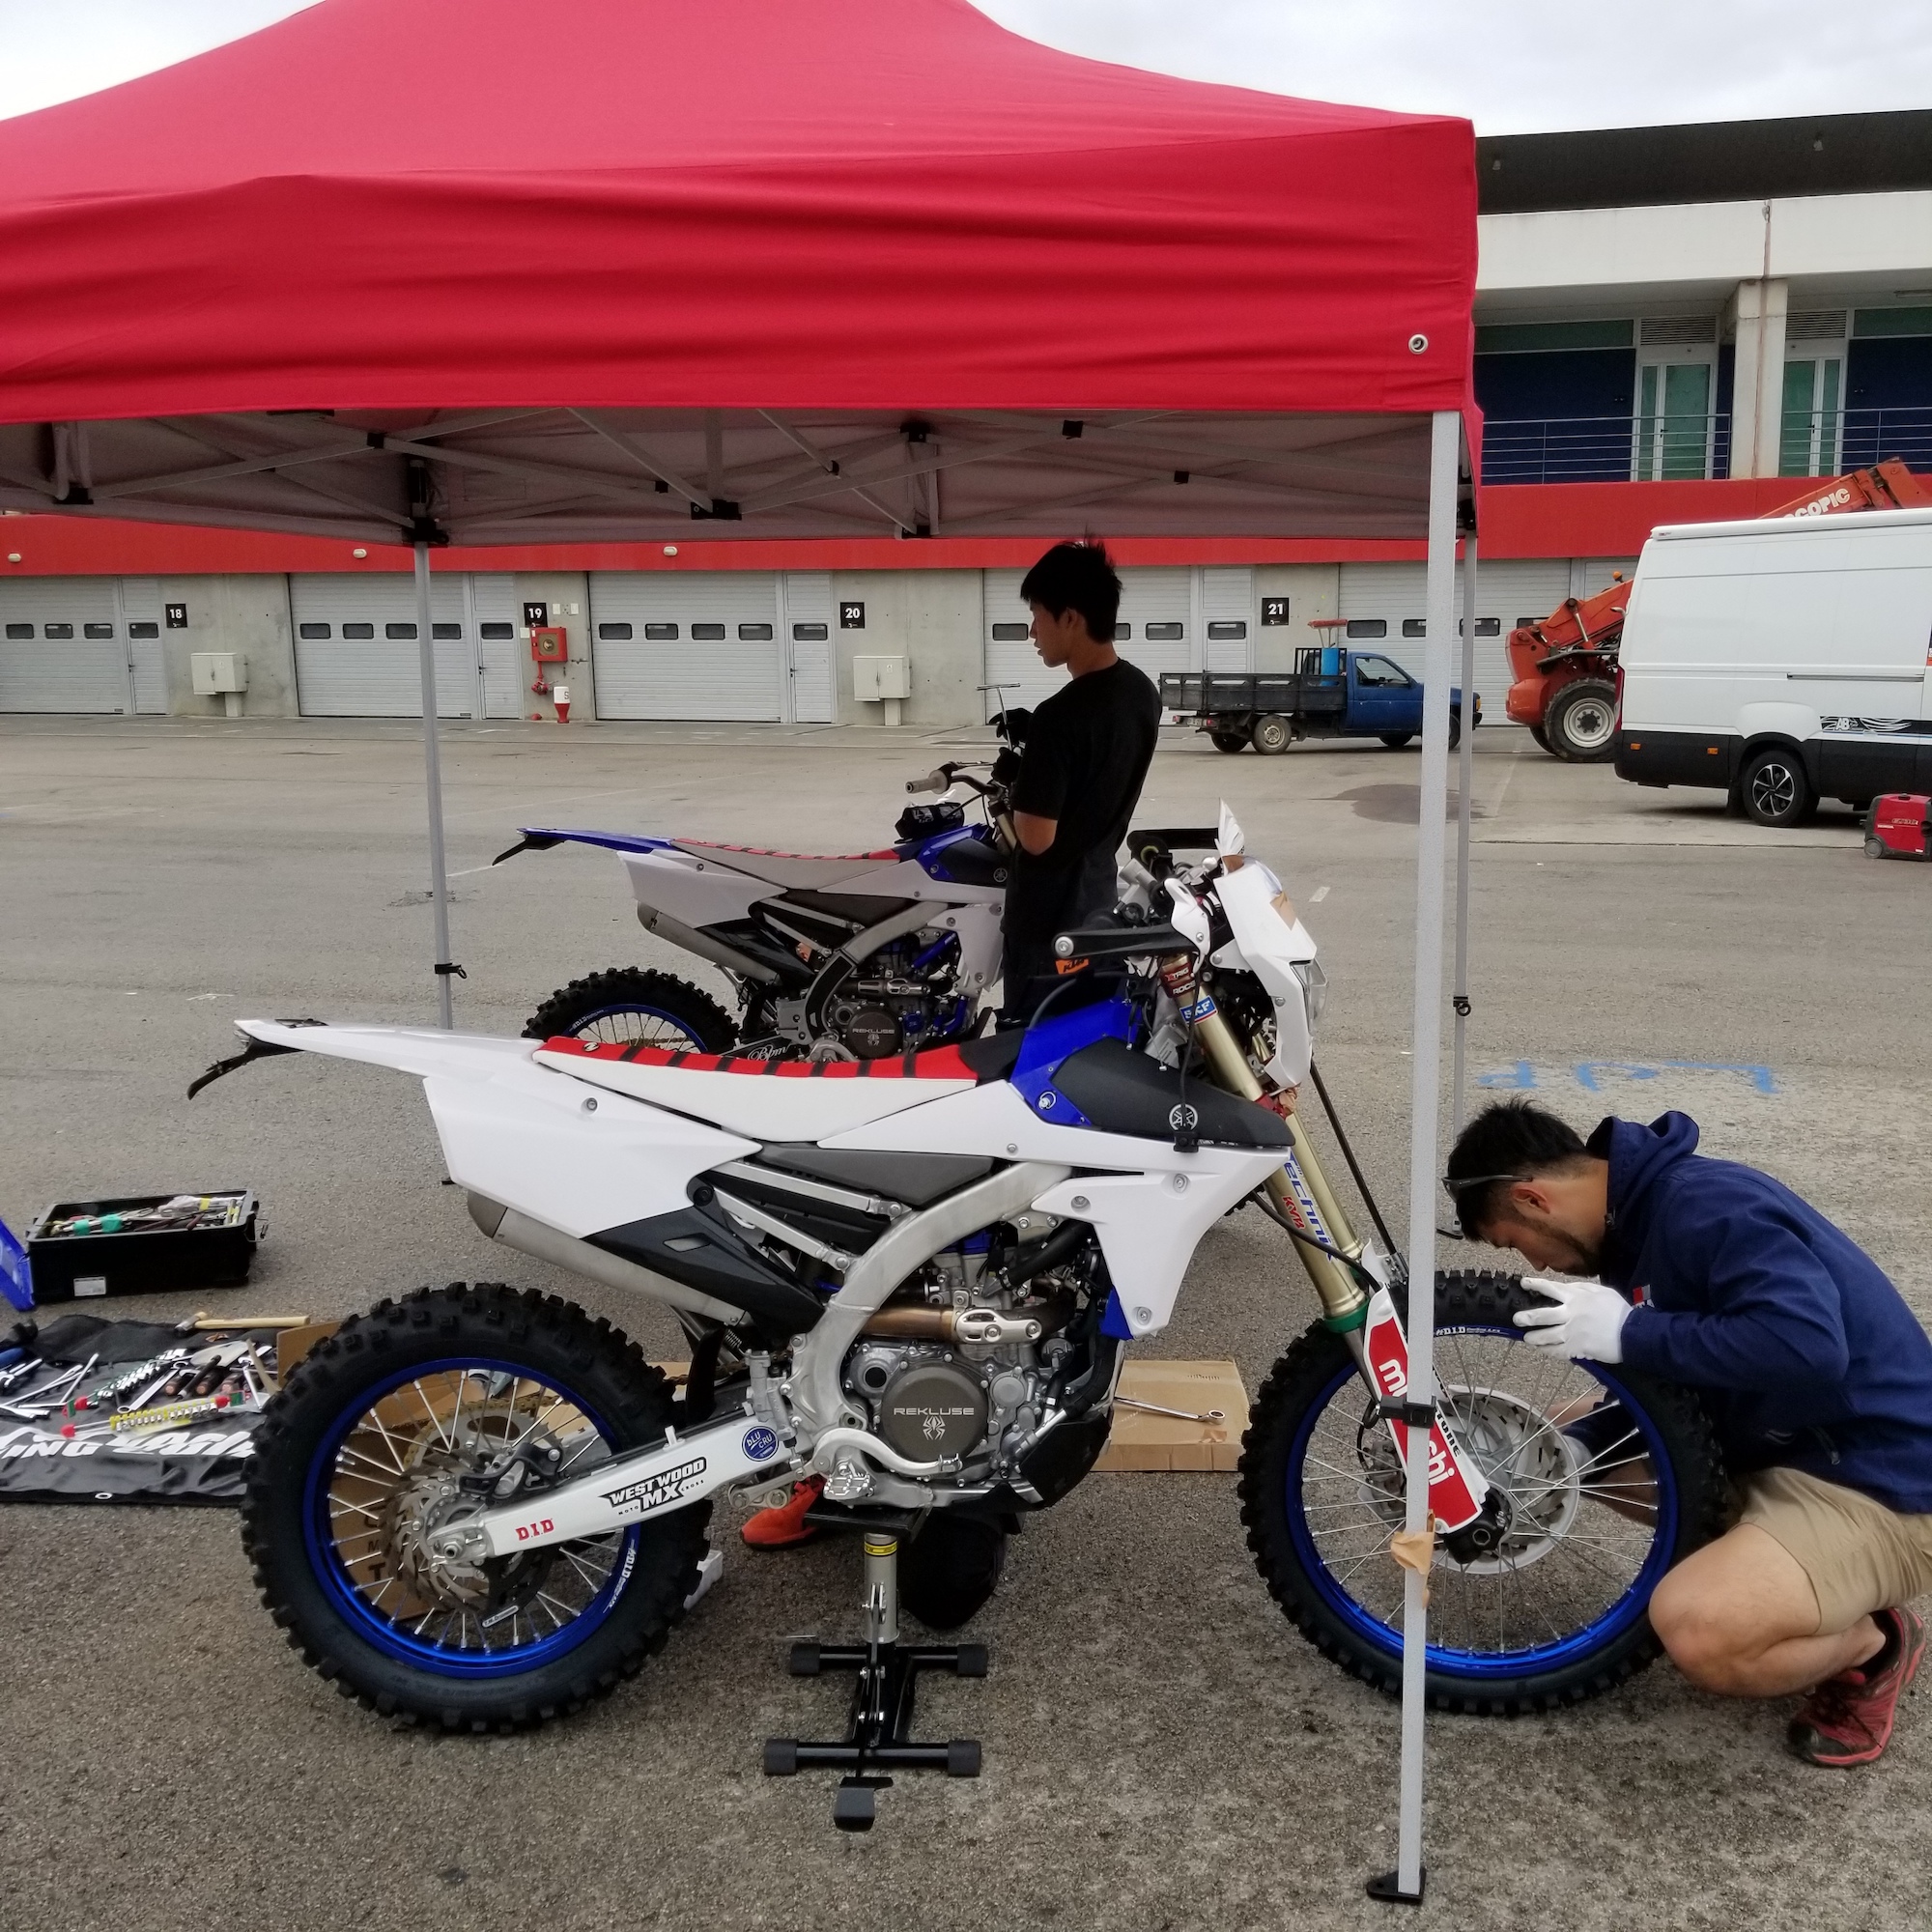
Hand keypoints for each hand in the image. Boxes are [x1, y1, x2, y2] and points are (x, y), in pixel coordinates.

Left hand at [1512, 1277, 1629, 1363]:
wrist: (1632, 1333)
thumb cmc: (1619, 1311)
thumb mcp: (1602, 1291)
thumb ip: (1582, 1287)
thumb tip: (1567, 1287)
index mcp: (1576, 1297)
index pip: (1550, 1288)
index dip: (1535, 1285)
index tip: (1523, 1284)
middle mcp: (1570, 1313)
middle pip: (1542, 1315)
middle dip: (1526, 1317)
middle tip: (1517, 1319)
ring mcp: (1572, 1332)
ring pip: (1546, 1335)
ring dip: (1534, 1337)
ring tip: (1527, 1338)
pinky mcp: (1577, 1348)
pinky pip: (1558, 1351)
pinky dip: (1549, 1351)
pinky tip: (1543, 1350)